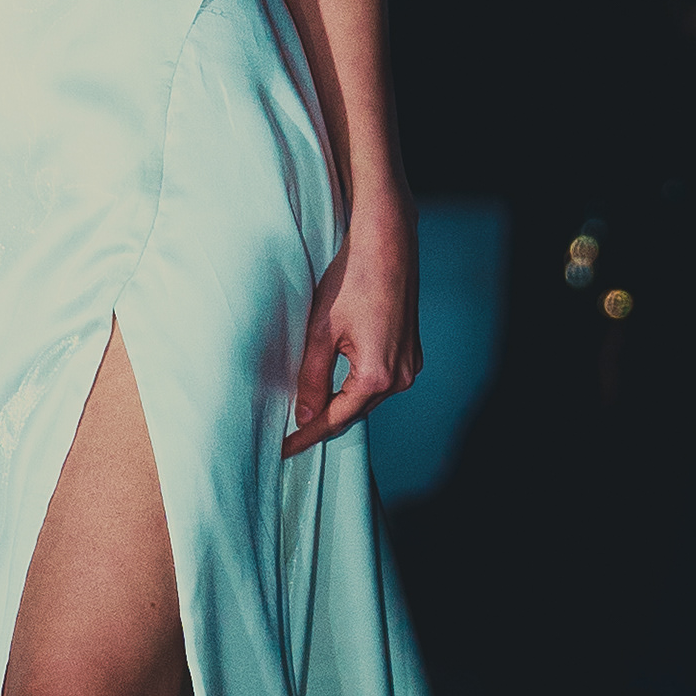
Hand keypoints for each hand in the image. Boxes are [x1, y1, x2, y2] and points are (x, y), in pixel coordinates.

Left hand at [287, 207, 420, 456]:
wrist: (386, 244)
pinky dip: (358, 388)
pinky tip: (339, 387)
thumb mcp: (321, 332)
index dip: (306, 436)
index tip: (283, 450)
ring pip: (368, 398)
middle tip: (291, 435)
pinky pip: (381, 381)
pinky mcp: (411, 351)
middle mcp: (400, 377)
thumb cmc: (351, 281)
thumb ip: (312, 379)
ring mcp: (410, 364)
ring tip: (310, 413)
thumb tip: (305, 414)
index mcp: (376, 375)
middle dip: (323, 423)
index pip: (335, 419)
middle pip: (354, 412)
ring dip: (341, 406)